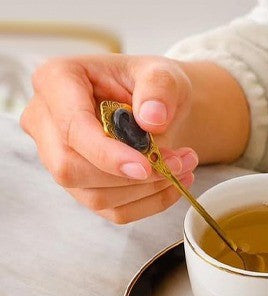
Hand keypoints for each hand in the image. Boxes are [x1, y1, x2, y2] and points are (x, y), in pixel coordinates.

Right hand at [20, 55, 248, 223]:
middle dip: (130, 177)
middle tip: (178, 164)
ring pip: (95, 196)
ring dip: (147, 191)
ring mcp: (59, 159)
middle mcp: (46, 122)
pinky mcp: (82, 188)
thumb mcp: (162, 74)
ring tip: (182, 168)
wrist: (157, 108)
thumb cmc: (152, 86)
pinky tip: (173, 184)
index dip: (107, 154)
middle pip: (71, 169)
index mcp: (56, 81)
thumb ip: (159, 88)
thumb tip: (152, 119)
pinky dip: (150, 203)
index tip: (146, 166)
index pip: (71, 128)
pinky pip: (114, 210)